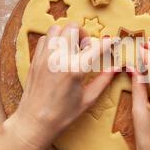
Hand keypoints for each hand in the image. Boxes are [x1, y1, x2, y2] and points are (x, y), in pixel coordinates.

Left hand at [5, 23, 114, 149]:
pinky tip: (59, 53)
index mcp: (75, 69)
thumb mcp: (88, 99)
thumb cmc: (62, 115)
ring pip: (57, 28)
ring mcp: (45, 57)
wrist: (34, 122)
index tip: (111, 42)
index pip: (96, 46)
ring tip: (72, 48)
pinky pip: (45, 38)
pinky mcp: (35, 59)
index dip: (107, 43)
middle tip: (86, 47)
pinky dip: (54, 40)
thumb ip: (103, 80)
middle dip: (84, 34)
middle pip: (73, 27)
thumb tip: (115, 68)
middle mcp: (59, 58)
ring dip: (67, 34)